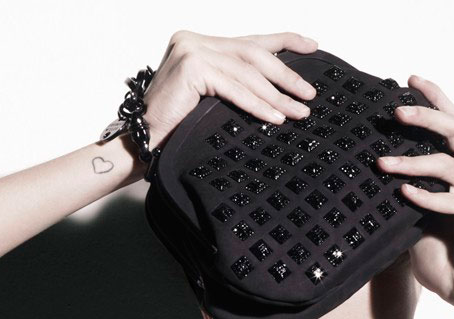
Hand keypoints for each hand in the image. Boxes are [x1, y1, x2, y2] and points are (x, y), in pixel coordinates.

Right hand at [141, 30, 320, 149]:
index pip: (249, 40)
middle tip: (309, 93)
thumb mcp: (210, 98)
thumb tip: (277, 88)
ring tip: (297, 111)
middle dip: (285, 74)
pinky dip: (257, 104)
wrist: (142, 143)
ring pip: (246, 72)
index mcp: (199, 43)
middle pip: (252, 54)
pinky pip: (233, 87)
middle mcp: (194, 41)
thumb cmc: (173, 127)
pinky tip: (274, 116)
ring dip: (276, 94)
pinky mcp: (191, 66)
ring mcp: (191, 50)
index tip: (312, 45)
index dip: (284, 41)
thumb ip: (233, 84)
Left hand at [378, 76, 453, 318]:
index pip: (450, 125)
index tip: (411, 79)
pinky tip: (404, 194)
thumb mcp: (410, 221)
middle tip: (396, 109)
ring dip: (413, 161)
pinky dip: (428, 197)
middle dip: (426, 114)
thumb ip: (399, 196)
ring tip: (383, 161)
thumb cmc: (441, 255)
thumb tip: (365, 177)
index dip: (434, 99)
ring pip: (449, 164)